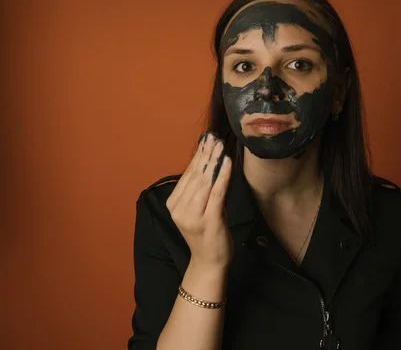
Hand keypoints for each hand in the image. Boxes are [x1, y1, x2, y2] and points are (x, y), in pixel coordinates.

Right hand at [166, 132, 233, 269]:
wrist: (209, 262)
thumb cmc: (207, 233)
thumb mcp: (199, 209)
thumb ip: (200, 189)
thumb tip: (207, 162)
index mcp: (173, 205)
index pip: (188, 175)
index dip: (198, 156)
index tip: (206, 140)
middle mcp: (179, 210)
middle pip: (195, 176)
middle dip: (206, 155)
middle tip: (215, 138)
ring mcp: (192, 216)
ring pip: (204, 182)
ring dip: (214, 161)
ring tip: (220, 146)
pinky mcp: (208, 221)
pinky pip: (216, 193)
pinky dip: (222, 176)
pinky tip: (227, 163)